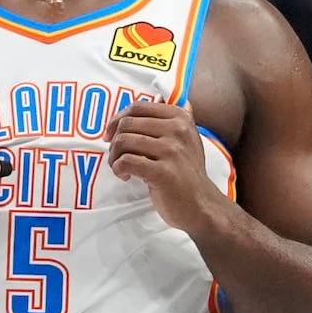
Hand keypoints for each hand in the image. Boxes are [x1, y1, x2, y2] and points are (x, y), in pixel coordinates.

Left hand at [104, 101, 224, 232]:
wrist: (201, 205)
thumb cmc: (186, 173)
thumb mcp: (184, 139)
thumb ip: (163, 122)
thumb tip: (127, 114)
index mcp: (181, 117)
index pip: (138, 107)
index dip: (118, 119)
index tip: (111, 133)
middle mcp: (178, 130)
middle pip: (128, 124)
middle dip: (114, 140)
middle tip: (116, 156)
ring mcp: (171, 151)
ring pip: (123, 141)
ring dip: (114, 156)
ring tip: (121, 167)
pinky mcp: (162, 172)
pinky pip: (125, 161)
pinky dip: (118, 168)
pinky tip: (126, 176)